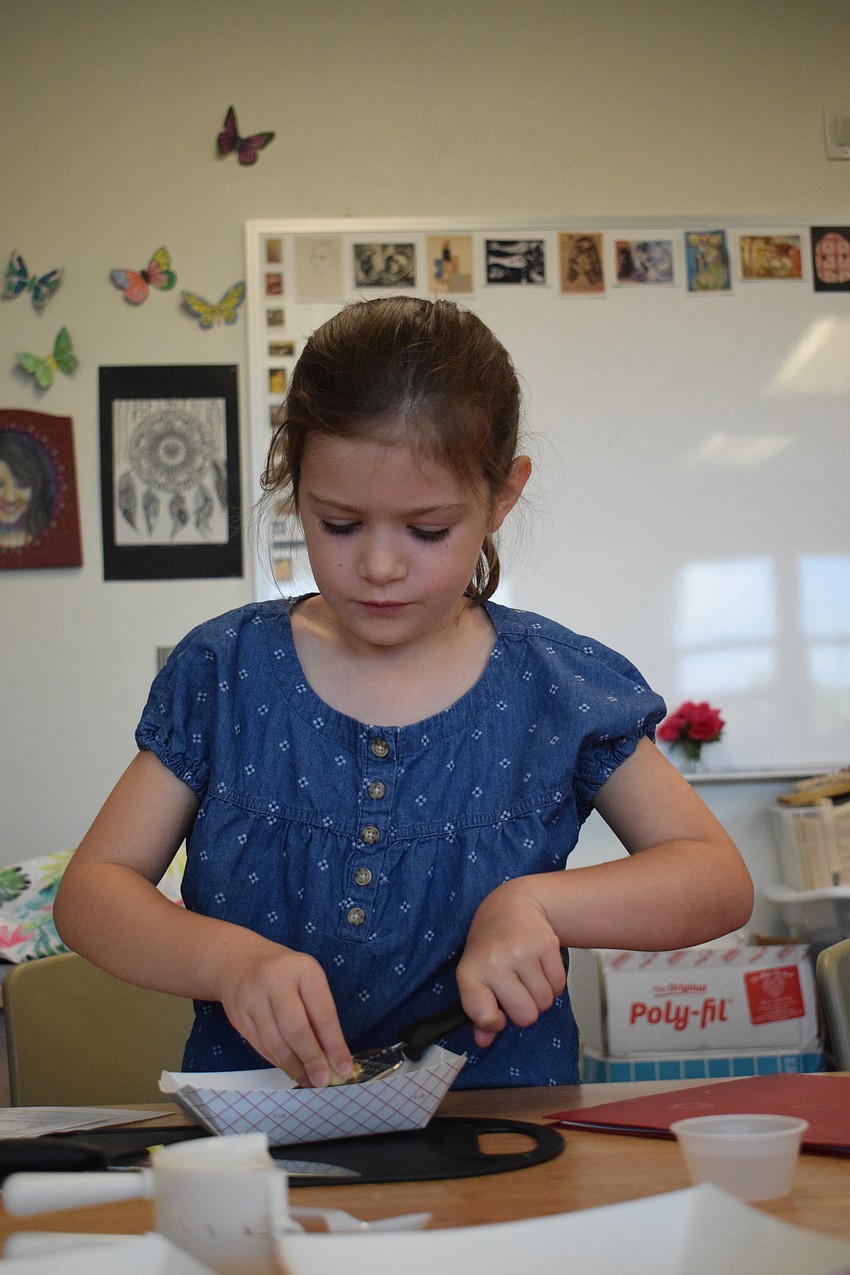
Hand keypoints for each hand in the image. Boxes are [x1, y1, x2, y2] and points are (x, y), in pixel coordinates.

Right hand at [216, 939, 353, 1086]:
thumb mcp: (307, 979)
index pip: (322, 1013)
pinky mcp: (238, 1016)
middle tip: (323, 1080)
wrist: (240, 961)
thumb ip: (319, 1012)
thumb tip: (332, 1056)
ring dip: (294, 1066)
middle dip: (312, 1059)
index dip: (334, 1045)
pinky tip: (290, 1069)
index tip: (344, 1068)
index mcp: (303, 970)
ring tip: (309, 1080)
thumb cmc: (285, 973)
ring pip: (275, 1043)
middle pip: (295, 1029)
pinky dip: (277, 1062)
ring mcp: (253, 999)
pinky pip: (260, 1047)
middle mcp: (276, 981)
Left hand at [455, 881, 566, 1049]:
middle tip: (516, 989)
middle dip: (525, 1009)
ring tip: (527, 975)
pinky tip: (540, 967)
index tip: (495, 1013)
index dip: (494, 1022)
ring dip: (540, 996)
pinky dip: (553, 984)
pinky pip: (559, 987)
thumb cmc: (491, 945)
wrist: (512, 905)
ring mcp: (522, 952)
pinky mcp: (547, 945)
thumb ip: (478, 1012)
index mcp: (471, 972)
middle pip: (525, 1016)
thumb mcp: (475, 975)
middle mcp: (496, 961)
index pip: (484, 1016)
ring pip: (544, 1003)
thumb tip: (484, 1041)